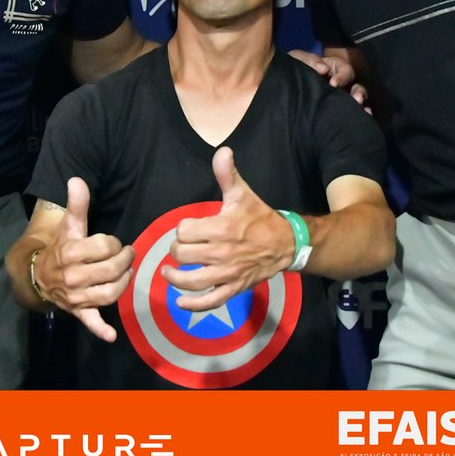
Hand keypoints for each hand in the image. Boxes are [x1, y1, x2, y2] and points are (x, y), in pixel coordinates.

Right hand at [35, 177, 133, 341]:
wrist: (39, 276)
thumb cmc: (61, 247)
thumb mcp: (69, 225)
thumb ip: (76, 204)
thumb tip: (76, 179)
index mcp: (70, 252)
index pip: (105, 246)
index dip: (114, 243)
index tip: (113, 243)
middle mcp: (72, 276)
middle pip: (111, 270)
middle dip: (125, 261)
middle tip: (129, 256)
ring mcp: (76, 296)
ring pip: (109, 293)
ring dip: (123, 284)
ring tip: (127, 274)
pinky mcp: (79, 311)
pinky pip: (90, 322)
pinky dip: (101, 329)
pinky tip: (112, 335)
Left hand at [165, 147, 295, 311]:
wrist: (286, 243)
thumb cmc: (259, 218)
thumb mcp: (243, 194)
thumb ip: (228, 174)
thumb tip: (222, 151)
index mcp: (222, 228)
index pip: (185, 231)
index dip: (182, 229)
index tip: (188, 229)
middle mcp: (222, 253)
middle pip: (183, 254)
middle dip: (177, 250)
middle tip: (180, 248)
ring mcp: (227, 273)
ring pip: (192, 281)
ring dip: (175, 278)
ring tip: (168, 272)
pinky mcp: (233, 288)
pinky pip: (210, 301)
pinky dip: (193, 304)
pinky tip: (180, 302)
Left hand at [287, 48, 369, 108]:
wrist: (289, 82)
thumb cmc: (298, 66)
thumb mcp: (300, 59)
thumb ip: (310, 60)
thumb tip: (323, 69)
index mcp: (336, 69)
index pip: (345, 71)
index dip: (342, 77)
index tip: (333, 83)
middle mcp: (344, 83)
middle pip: (357, 87)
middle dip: (359, 93)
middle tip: (357, 99)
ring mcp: (343, 97)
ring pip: (358, 101)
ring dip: (361, 106)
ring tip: (364, 112)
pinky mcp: (340, 111)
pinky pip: (352, 114)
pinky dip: (359, 116)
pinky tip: (363, 120)